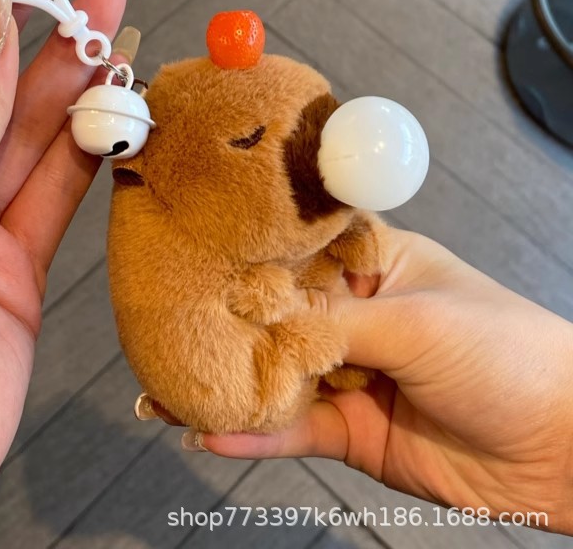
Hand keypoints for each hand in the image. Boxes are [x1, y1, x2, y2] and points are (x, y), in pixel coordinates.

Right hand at [165, 229, 572, 532]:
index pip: (298, 254)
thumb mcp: (415, 320)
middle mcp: (356, 317)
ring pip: (276, 377)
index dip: (250, 258)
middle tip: (167, 328)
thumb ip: (332, 324)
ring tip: (168, 388)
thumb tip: (263, 326)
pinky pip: (291, 429)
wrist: (561, 447)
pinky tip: (213, 430)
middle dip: (228, 326)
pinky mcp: (350, 431)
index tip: (197, 260)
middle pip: (277, 319)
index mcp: (375, 266)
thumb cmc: (507, 353)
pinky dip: (253, 432)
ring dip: (229, 383)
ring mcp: (350, 375)